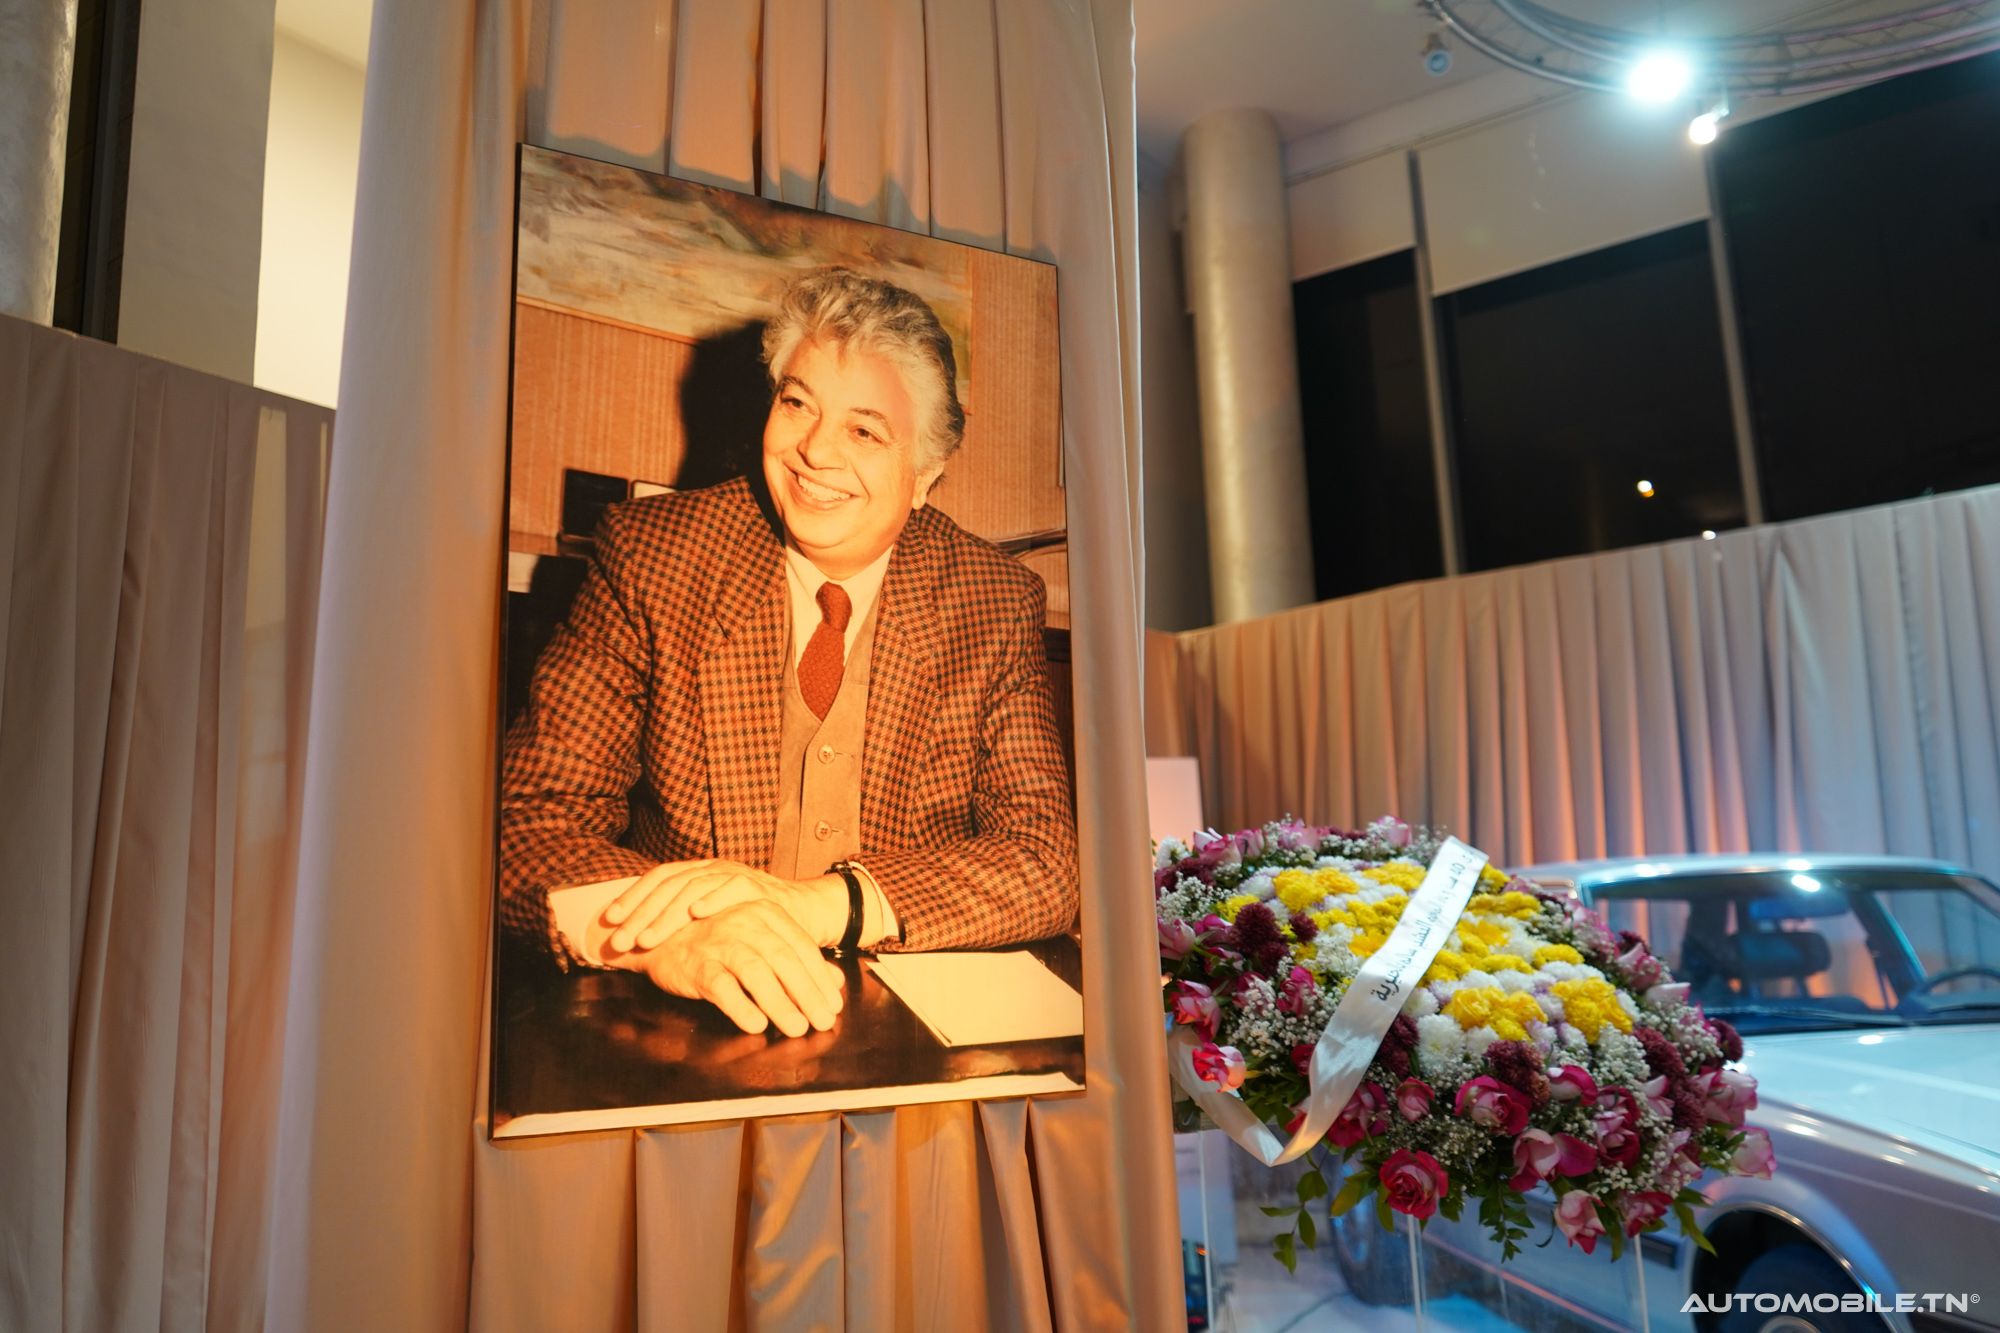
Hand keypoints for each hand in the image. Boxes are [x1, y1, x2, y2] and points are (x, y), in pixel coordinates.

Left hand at [604, 859, 842, 952]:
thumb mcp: (712, 922)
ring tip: (647, 939)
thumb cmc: (751, 924)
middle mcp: (712, 869)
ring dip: (667, 914)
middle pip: (669, 884)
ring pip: (694, 887)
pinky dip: (714, 898)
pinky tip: (696, 913)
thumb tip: (635, 942)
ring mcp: (736, 875)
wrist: (804, 915)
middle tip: (620, 941)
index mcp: (697, 874)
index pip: (658, 878)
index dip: (632, 897)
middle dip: (641, 913)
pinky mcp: (760, 887)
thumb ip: (682, 925)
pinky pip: (733, 886)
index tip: (610, 922)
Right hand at [633, 899, 845, 1036]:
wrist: (659, 936)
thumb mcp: (759, 941)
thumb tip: (836, 981)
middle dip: (808, 994)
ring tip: (798, 1029)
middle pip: (785, 961)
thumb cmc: (716, 940)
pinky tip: (756, 1025)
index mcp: (765, 913)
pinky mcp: (697, 964)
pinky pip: (722, 987)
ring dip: (780, 1003)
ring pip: (757, 974)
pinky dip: (740, 1006)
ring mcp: (720, 942)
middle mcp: (746, 922)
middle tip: (824, 1023)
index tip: (834, 1006)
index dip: (820, 979)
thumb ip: (797, 958)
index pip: (802, 947)